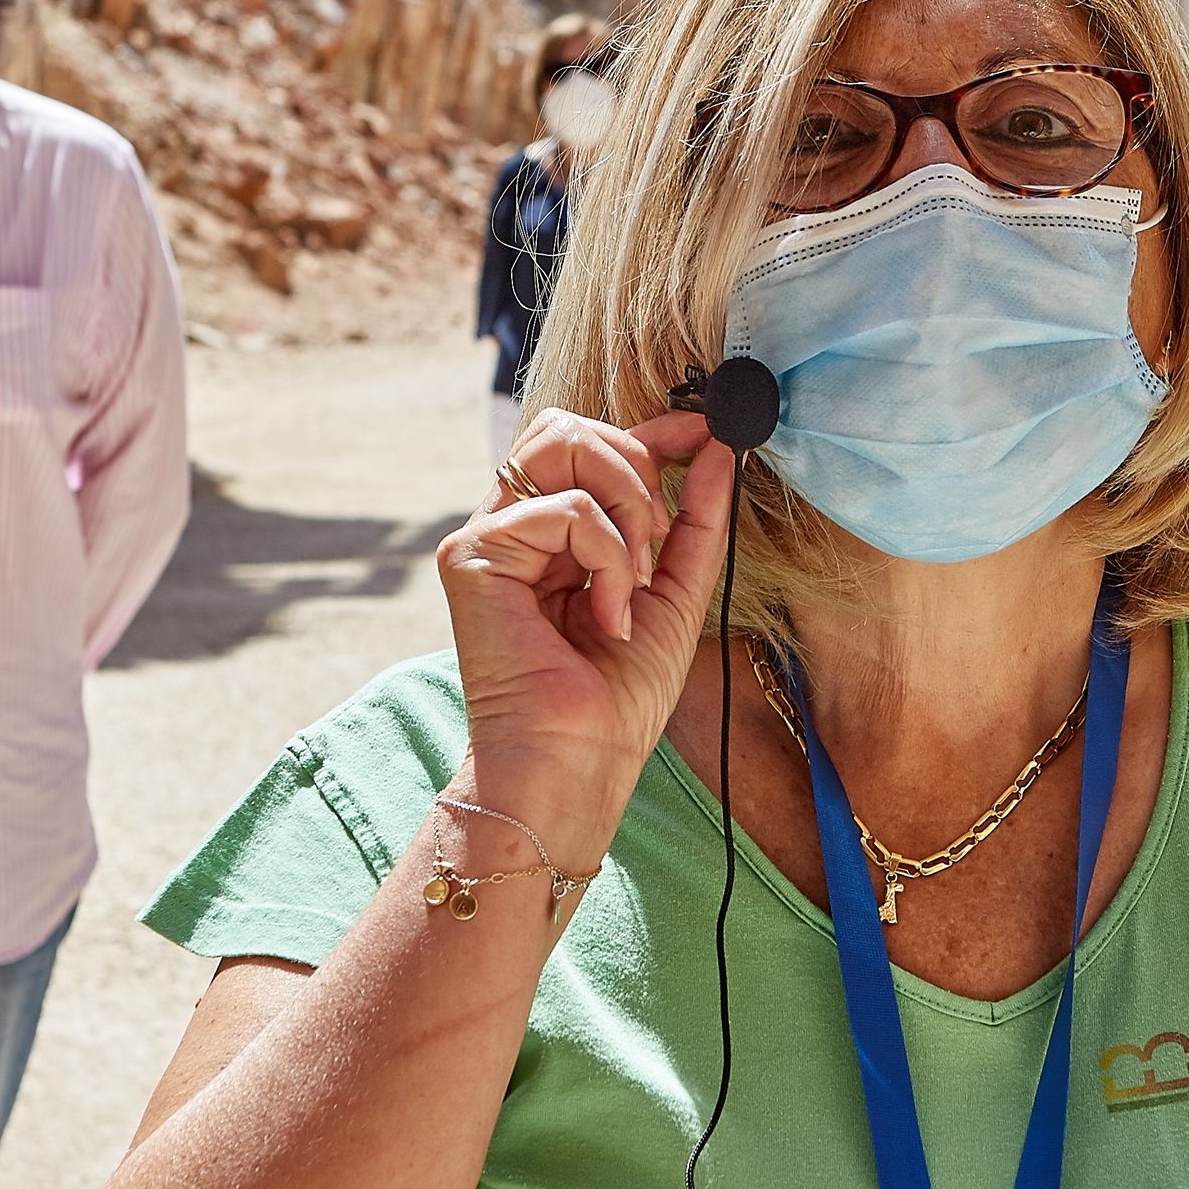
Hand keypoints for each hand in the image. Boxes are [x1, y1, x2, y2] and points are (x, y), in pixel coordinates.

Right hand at [437, 408, 735, 869]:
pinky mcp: (471, 556)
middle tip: (655, 544)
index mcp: (553, 533)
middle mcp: (514, 526)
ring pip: (562, 445)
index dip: (652, 429)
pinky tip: (605, 616)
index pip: (590, 443)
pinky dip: (608, 560)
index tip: (706, 432)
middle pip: (568, 426)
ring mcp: (487, 537)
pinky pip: (565, 509)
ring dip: (626, 507)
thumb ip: (694, 517)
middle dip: (636, 467)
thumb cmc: (618, 698)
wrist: (578, 762)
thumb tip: (716, 444)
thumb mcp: (675, 591)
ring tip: (633, 582)